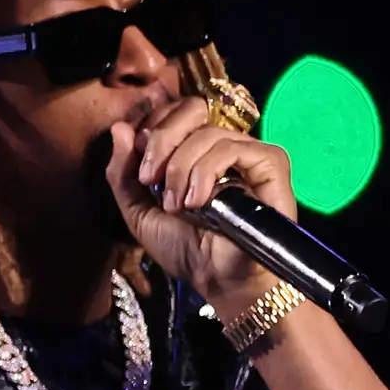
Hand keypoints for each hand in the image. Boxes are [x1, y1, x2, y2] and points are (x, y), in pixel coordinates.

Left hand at [103, 92, 296, 310]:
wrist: (217, 279)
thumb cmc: (185, 248)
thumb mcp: (138, 211)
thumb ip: (123, 172)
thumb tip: (119, 127)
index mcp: (193, 150)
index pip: (174, 111)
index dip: (151, 128)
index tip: (139, 169)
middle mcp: (223, 145)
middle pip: (192, 109)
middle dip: (161, 140)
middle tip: (149, 178)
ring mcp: (248, 153)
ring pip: (208, 132)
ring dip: (180, 168)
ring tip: (175, 205)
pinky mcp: (270, 165)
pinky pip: (236, 148)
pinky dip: (207, 172)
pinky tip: (198, 202)